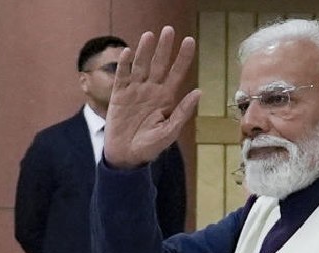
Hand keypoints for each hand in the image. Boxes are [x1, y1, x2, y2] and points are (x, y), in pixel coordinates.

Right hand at [104, 26, 201, 168]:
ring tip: (149, 35)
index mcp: (166, 98)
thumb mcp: (170, 131)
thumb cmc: (150, 147)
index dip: (183, 58)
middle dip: (164, 48)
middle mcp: (151, 90)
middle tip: (169, 30)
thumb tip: (199, 92)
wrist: (126, 156)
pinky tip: (129, 52)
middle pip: (159, 64)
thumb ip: (183, 112)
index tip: (190, 41)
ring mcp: (135, 91)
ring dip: (145, 51)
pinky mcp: (119, 95)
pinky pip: (122, 76)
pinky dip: (125, 64)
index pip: (177, 73)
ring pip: (141, 66)